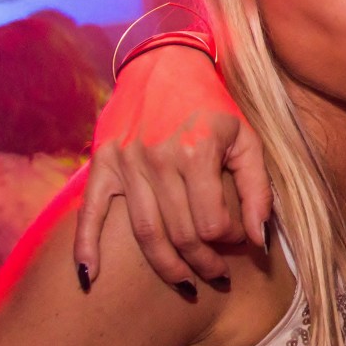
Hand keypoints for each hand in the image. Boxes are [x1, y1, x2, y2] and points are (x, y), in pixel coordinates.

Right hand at [72, 45, 270, 288]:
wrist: (165, 64)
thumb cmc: (212, 105)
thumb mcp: (246, 139)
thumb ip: (258, 189)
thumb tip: (259, 239)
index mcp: (197, 152)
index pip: (213, 223)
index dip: (229, 240)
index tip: (237, 238)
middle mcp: (158, 160)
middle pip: (180, 234)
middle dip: (203, 262)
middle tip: (216, 273)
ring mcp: (126, 163)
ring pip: (145, 233)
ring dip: (166, 266)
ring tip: (186, 281)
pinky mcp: (103, 163)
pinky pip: (90, 212)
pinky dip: (86, 246)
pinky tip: (91, 276)